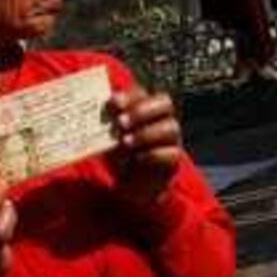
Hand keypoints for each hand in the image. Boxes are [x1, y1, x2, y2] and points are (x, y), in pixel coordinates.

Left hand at [108, 87, 182, 203]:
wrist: (131, 184)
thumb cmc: (120, 153)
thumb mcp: (109, 136)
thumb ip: (108, 122)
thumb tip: (102, 108)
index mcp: (146, 108)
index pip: (144, 93)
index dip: (130, 96)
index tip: (114, 102)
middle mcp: (163, 119)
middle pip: (164, 103)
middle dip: (142, 111)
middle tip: (121, 122)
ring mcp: (172, 139)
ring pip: (171, 127)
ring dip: (146, 133)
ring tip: (126, 142)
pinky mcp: (174, 159)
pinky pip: (172, 153)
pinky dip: (154, 154)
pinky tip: (138, 158)